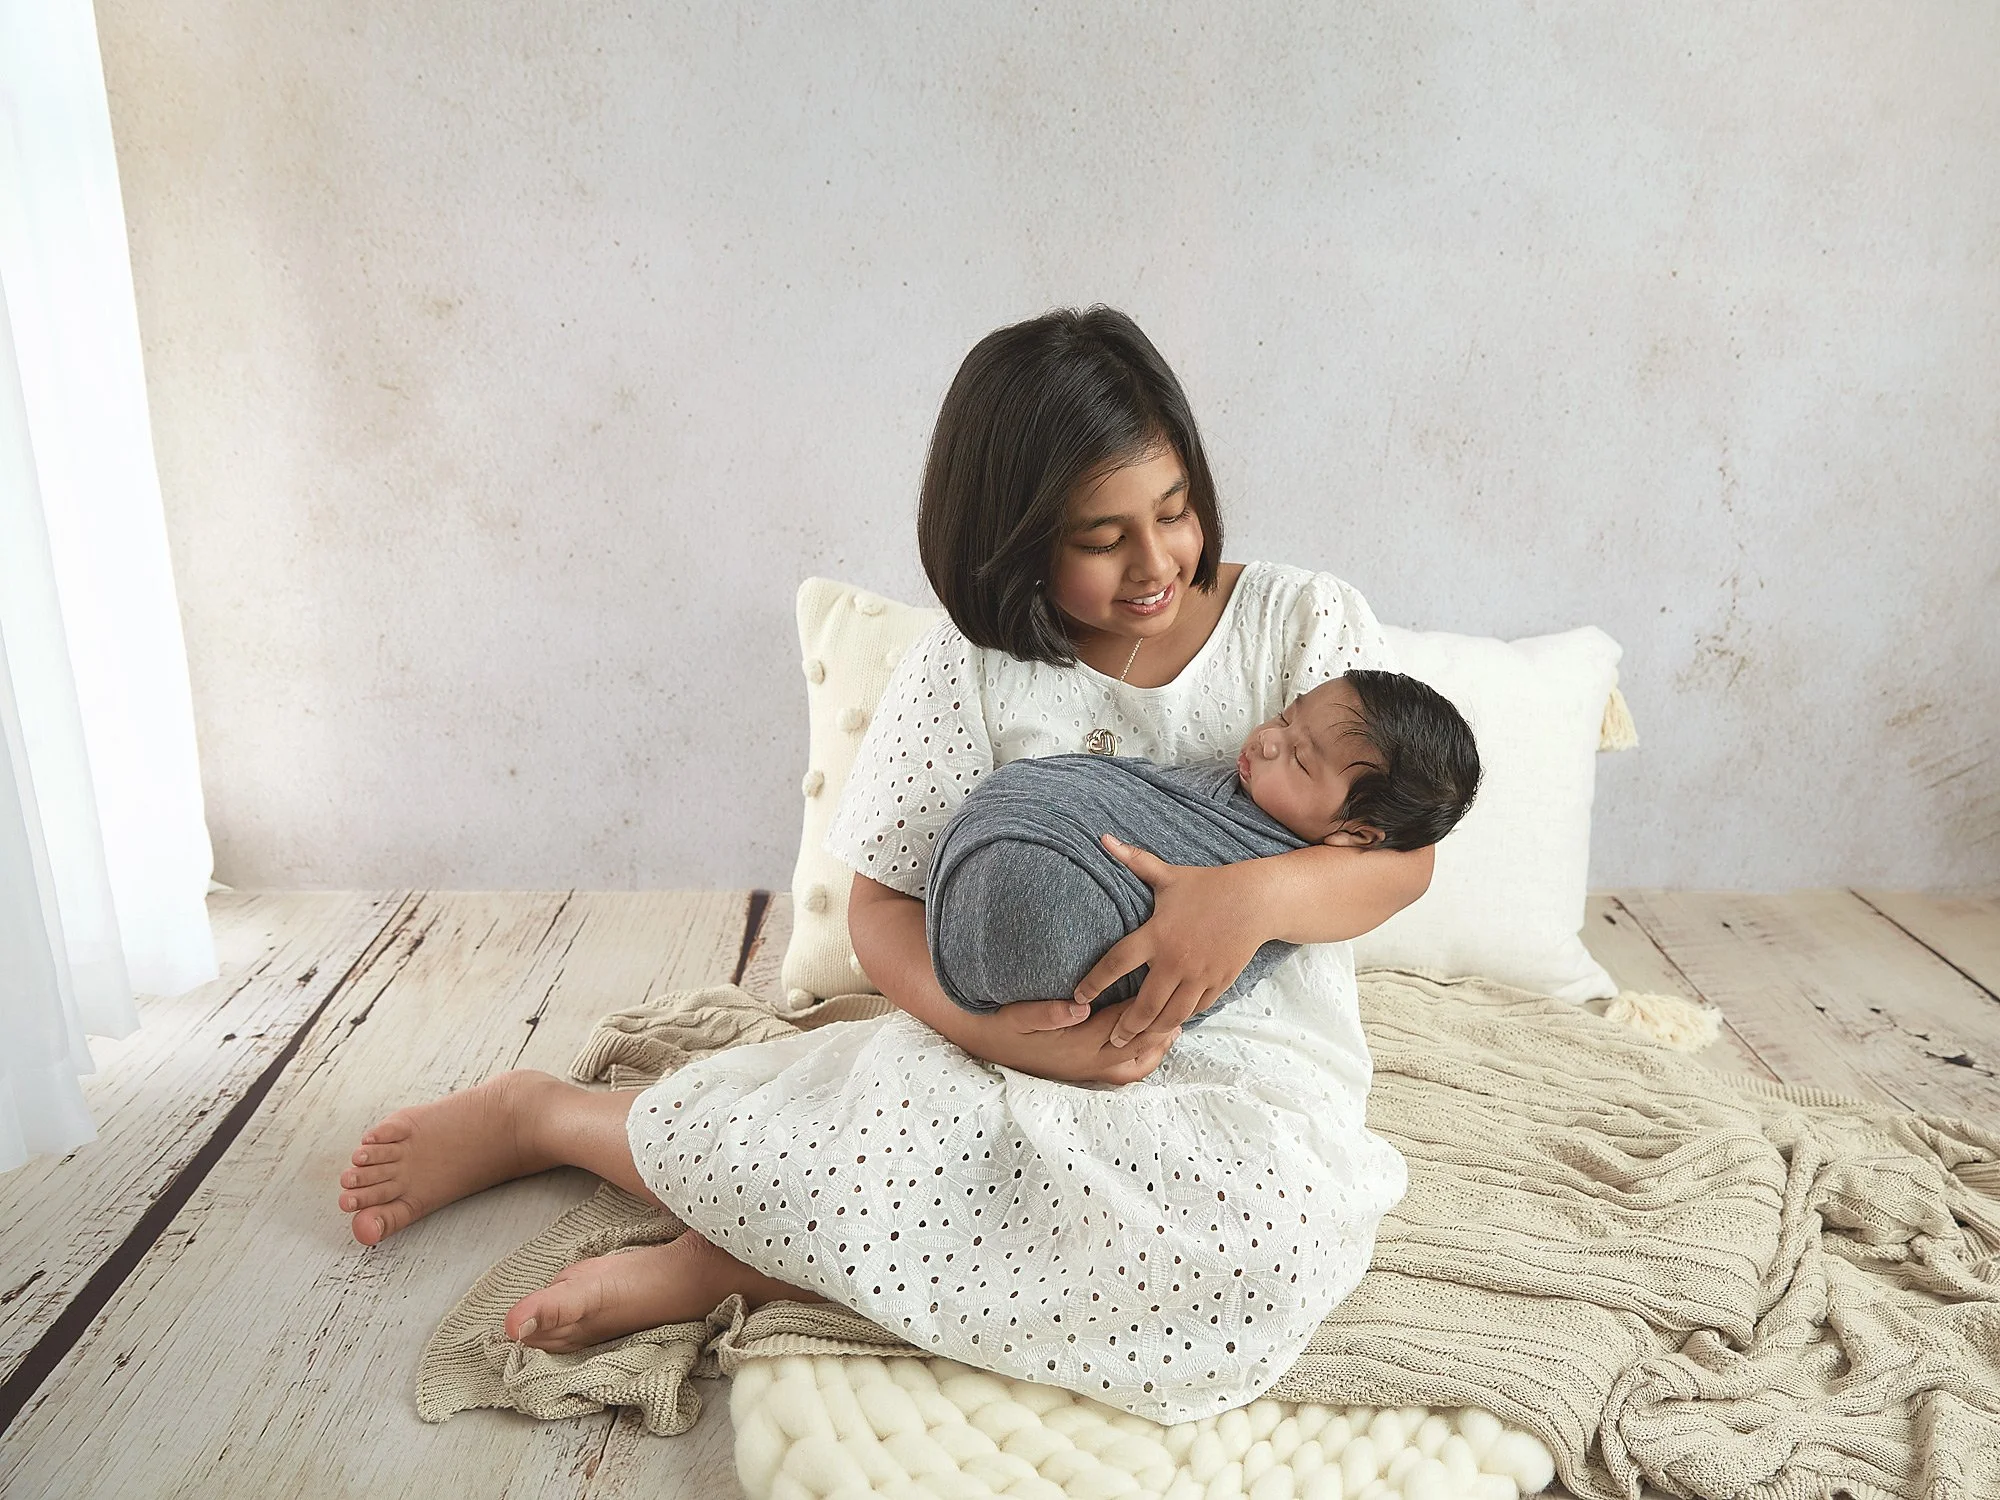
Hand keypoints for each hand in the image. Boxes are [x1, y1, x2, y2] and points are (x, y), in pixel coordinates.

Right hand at [958, 997, 1180, 1084]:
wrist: (982, 1043)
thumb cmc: (1001, 1023)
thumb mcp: (1016, 1014)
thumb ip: (1045, 1012)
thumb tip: (1079, 1007)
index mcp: (1075, 1043)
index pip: (1120, 1023)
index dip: (1145, 1006)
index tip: (1165, 986)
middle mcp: (1086, 1062)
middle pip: (1135, 1045)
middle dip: (1159, 1026)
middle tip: (1182, 1005)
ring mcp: (1086, 1071)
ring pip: (1134, 1064)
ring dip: (1156, 1047)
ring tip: (1174, 1026)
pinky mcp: (1083, 1074)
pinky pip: (1123, 1075)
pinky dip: (1143, 1062)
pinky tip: (1153, 1048)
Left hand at [1073, 834, 1266, 1047]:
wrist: (1256, 900)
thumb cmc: (1208, 886)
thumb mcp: (1169, 875)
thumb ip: (1134, 860)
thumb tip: (1103, 838)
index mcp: (1157, 934)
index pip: (1116, 963)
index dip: (1093, 982)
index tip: (1079, 996)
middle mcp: (1175, 960)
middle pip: (1143, 1004)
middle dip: (1124, 1026)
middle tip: (1110, 1039)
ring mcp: (1198, 975)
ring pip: (1170, 1014)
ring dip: (1150, 1031)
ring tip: (1135, 1041)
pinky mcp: (1218, 983)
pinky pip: (1195, 1009)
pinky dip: (1179, 1020)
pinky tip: (1167, 1026)